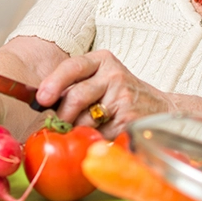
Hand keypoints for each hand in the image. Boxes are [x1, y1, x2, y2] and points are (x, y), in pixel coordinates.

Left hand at [40, 50, 173, 136]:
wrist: (160, 108)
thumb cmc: (121, 93)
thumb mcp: (101, 78)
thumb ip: (75, 84)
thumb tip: (41, 102)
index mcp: (103, 60)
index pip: (72, 67)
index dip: (53, 83)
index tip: (41, 98)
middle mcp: (114, 76)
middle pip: (76, 96)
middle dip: (62, 115)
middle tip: (60, 123)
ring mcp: (123, 98)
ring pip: (85, 120)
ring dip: (79, 129)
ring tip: (88, 127)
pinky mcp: (128, 121)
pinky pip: (99, 135)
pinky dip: (94, 139)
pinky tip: (102, 134)